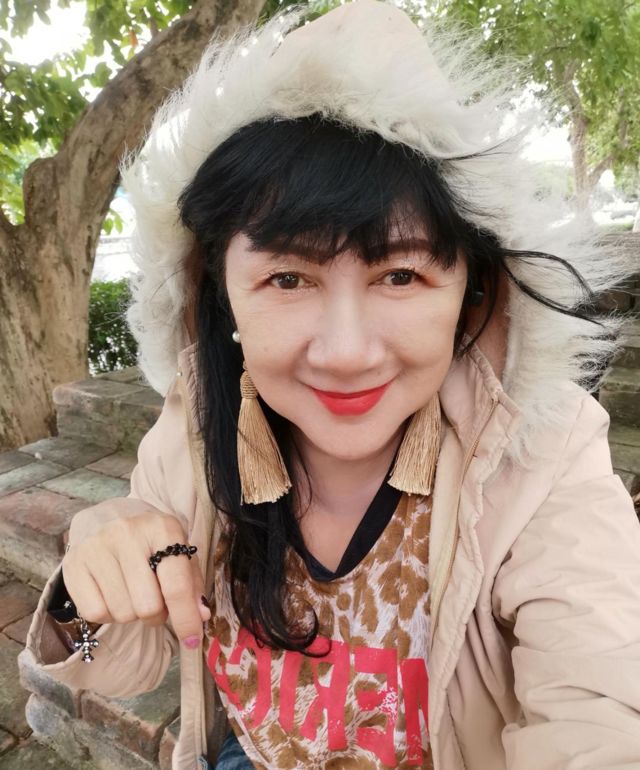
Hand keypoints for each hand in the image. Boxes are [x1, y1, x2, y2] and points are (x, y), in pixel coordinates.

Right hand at [62, 510, 210, 648]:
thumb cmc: (150, 540)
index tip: (192, 641)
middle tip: (156, 603)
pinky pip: (95, 614)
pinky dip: (109, 614)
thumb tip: (200, 617)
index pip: (177, 586)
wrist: (106, 517)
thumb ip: (191, 584)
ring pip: (123, 613)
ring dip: (133, 614)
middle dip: (157, 616)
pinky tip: (112, 594)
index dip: (186, 619)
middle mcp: (128, 534)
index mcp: (163, 529)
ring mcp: (97, 548)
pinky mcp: (73, 564)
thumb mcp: (178, 551)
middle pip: (148, 606)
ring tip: (133, 593)